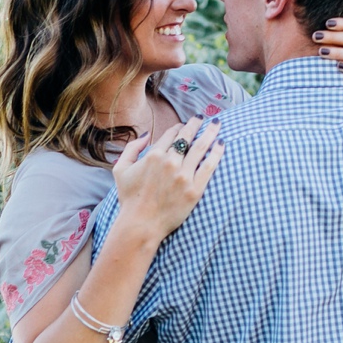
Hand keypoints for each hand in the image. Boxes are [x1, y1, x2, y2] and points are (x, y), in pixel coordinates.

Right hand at [112, 116, 225, 242]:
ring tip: (217, 124)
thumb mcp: (121, 169)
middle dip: (196, 123)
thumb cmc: (129, 198)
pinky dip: (217, 153)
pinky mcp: (195, 190)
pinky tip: (221, 144)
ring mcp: (184, 176)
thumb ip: (132, 148)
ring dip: (210, 132)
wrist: (141, 224)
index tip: (184, 126)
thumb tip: (148, 134)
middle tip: (202, 118)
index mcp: (154, 155)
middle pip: (187, 136)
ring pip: (201, 147)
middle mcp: (170, 162)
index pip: (171, 134)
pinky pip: (209, 166)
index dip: (179, 127)